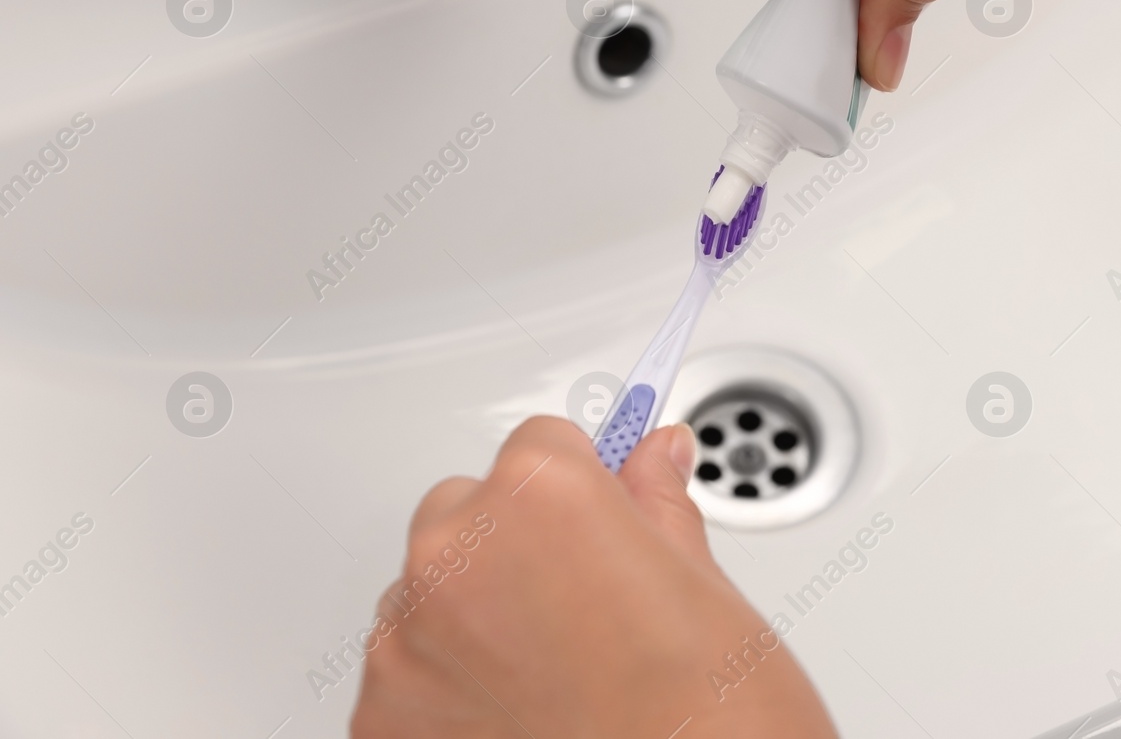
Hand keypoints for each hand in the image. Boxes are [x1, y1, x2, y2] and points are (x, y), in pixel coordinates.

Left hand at [351, 417, 836, 738]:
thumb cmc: (706, 712)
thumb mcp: (699, 584)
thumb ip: (653, 506)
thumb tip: (653, 457)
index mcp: (539, 492)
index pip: (540, 444)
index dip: (581, 490)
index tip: (598, 518)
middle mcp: (458, 551)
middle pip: (469, 512)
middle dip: (516, 548)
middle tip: (583, 608)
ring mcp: (409, 637)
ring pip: (429, 592)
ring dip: (473, 618)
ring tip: (552, 674)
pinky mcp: (380, 714)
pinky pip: (403, 671)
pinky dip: (445, 690)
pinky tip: (512, 715)